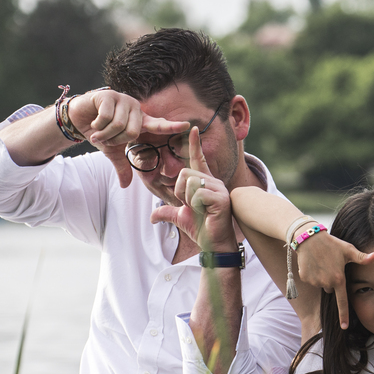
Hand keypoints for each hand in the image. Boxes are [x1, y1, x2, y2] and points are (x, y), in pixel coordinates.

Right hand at [68, 88, 189, 188]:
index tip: (188, 126)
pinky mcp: (109, 95)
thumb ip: (122, 166)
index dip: (172, 126)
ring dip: (105, 134)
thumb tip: (125, 186)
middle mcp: (135, 109)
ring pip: (118, 126)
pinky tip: (94, 122)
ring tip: (98, 130)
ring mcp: (123, 100)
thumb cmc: (100, 131)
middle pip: (132, 132)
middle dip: (115, 140)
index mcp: (140, 121)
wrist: (79, 118)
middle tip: (106, 138)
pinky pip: (106, 117)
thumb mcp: (112, 151)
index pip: (159, 125)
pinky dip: (97, 125)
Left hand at [150, 127, 234, 251]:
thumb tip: (152, 217)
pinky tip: (205, 212)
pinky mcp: (221, 198)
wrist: (214, 244)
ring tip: (199, 209)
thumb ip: (166, 212)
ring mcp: (218, 189)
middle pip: (184, 173)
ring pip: (189, 182)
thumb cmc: (201, 229)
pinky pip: (197, 193)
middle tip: (190, 206)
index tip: (192, 128)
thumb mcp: (180, 218)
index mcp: (204, 182)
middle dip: (179, 192)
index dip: (194, 144)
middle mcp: (213, 181)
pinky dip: (195, 205)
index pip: (198, 159)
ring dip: (187, 199)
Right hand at [295, 232, 373, 328]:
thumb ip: (362, 257)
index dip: (343, 315)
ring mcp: (314, 281)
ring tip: (322, 262)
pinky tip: (313, 262)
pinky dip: (313, 274)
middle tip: (332, 266)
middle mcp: (326, 282)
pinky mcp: (304, 278)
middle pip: (331, 290)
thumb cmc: (332, 243)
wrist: (308, 237)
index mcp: (338, 279)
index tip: (344, 326)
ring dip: (323, 278)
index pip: (342, 302)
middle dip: (332, 282)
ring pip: (322, 285)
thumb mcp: (348, 250)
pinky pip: (311, 280)